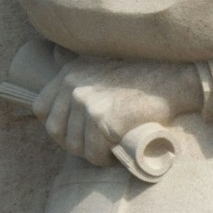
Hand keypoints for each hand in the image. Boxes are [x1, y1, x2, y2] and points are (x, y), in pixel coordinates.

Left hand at [33, 58, 202, 165]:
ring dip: (90, 154)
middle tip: (93, 146)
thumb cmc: (138, 74)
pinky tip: (113, 156)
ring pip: (75, 145)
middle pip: (56, 130)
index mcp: (68, 74)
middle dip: (72, 144)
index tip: (74, 132)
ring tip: (105, 151)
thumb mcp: (98, 60)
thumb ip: (74, 58)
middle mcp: (74, 87)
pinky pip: (94, 152)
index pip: (41, 108)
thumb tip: (54, 52)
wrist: (170, 79)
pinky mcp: (105, 122)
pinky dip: (103, 159)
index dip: (56, 126)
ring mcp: (88, 104)